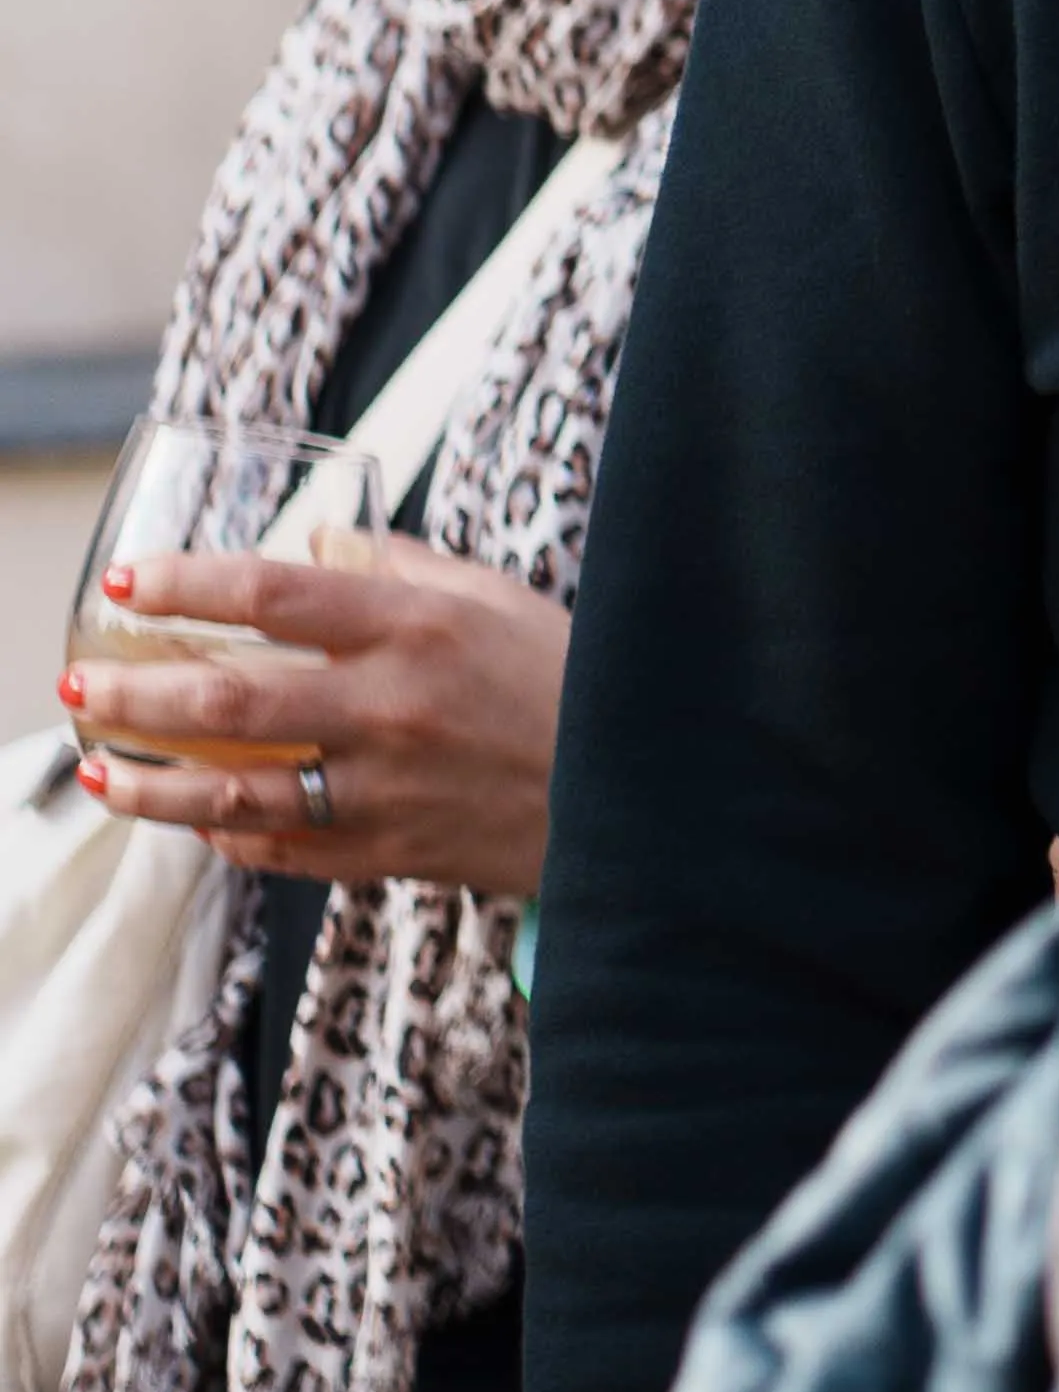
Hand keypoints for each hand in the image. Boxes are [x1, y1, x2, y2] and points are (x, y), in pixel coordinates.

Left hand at [66, 540, 568, 899]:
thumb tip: (319, 539)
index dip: (189, 584)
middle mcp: (392, 708)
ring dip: (150, 784)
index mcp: (418, 629)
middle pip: (228, 702)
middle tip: (78, 684)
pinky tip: (191, 819)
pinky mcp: (389, 852)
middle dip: (134, 694)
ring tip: (97, 769)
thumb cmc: (570, 680)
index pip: (275, 595)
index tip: (130, 582)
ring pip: (234, 794)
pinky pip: (281, 850)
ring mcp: (386, 789)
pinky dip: (225, 837)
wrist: (647, 793)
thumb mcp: (499, 601)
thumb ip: (403, 568)